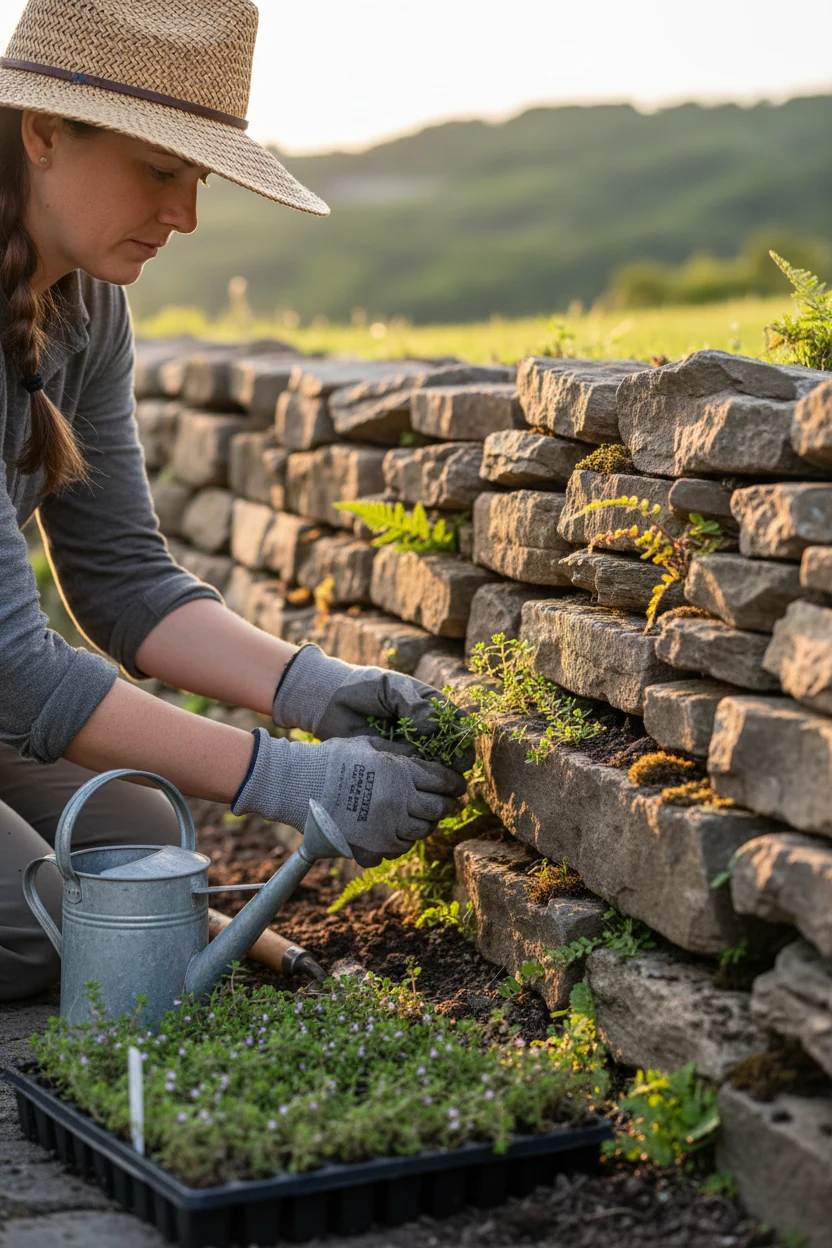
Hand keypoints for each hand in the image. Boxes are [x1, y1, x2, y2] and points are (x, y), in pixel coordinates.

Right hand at [233, 729, 465, 865]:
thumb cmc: (333, 759)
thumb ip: (400, 754)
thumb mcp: (370, 745)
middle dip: (444, 805)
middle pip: (438, 809)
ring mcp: (387, 829)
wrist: (300, 785)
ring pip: (421, 832)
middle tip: (445, 803)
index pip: (442, 781)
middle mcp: (400, 803)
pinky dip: (400, 842)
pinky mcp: (372, 848)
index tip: (457, 786)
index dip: (454, 783)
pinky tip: (393, 832)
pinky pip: (398, 850)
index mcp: (402, 774)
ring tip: (417, 818)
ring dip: (423, 824)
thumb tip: (424, 760)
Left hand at [272, 645, 474, 772]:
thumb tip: (436, 727)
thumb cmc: (363, 687)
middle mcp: (424, 728)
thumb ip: (414, 704)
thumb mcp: (391, 687)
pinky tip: (415, 786)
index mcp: (430, 705)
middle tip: (454, 778)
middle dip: (454, 764)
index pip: (456, 723)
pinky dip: (415, 780)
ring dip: (438, 776)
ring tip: (437, 787)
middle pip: (449, 749)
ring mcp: (409, 746)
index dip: (463, 739)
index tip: (463, 754)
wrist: (329, 701)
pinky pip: (409, 772)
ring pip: (432, 765)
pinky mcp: (393, 761)